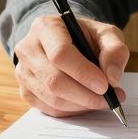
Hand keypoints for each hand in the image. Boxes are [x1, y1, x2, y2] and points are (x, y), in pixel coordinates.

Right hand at [13, 15, 128, 117]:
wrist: (67, 42)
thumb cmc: (85, 37)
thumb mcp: (105, 33)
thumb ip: (114, 50)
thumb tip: (113, 77)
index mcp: (46, 27)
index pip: (60, 54)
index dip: (83, 73)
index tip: (105, 86)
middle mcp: (28, 48)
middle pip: (54, 80)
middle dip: (85, 95)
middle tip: (109, 99)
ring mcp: (23, 71)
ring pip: (52, 98)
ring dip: (81, 105)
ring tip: (101, 100)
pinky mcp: (25, 90)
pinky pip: (49, 109)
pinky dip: (72, 111)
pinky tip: (85, 102)